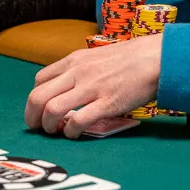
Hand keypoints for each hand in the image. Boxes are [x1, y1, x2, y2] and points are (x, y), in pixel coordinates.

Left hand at [25, 34, 161, 138]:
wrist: (157, 57)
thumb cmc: (132, 58)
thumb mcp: (98, 56)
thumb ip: (81, 69)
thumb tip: (69, 86)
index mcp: (75, 60)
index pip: (39, 80)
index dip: (35, 100)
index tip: (41, 110)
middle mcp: (78, 73)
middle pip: (38, 97)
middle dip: (32, 117)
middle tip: (38, 128)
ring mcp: (91, 88)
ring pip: (52, 110)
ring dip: (48, 126)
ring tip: (56, 131)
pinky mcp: (107, 103)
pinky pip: (78, 121)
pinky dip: (71, 132)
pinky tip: (75, 134)